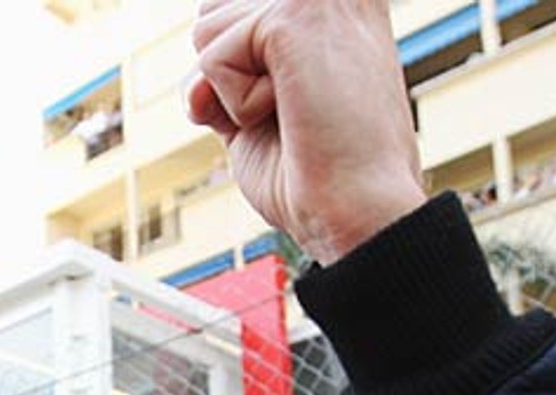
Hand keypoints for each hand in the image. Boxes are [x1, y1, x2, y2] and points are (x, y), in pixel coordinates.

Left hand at [187, 0, 426, 263]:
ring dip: (232, 94)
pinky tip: (293, 114)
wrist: (362, 212)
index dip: (235, 68)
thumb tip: (194, 86)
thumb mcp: (258, 116)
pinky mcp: (295, 13)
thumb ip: (222, 81)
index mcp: (334, 3)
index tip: (291, 105)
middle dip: (226, 78)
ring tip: (297, 111)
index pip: (232, 8)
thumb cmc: (322, 175)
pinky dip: (236, 106)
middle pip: (211, 14)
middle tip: (293, 113)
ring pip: (205, 32)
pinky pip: (211, 60)